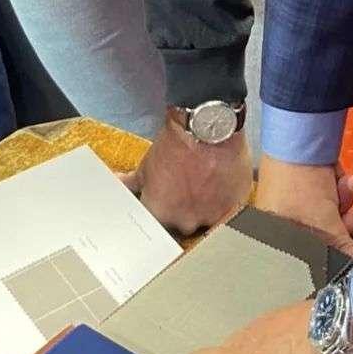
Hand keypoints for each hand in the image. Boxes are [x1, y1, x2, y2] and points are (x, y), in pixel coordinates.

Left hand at [124, 112, 252, 234]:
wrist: (206, 128)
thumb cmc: (175, 145)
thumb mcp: (146, 165)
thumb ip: (132, 183)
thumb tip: (119, 184)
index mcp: (160, 213)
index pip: (157, 225)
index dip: (163, 212)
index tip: (168, 201)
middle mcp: (185, 221)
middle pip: (184, 225)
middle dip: (185, 210)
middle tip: (189, 189)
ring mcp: (211, 216)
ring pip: (208, 221)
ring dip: (206, 207)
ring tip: (208, 185)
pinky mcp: (234, 207)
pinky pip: (229, 213)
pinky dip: (226, 202)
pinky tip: (222, 187)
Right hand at [255, 155, 352, 257]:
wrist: (297, 138)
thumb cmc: (302, 189)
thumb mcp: (326, 225)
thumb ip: (343, 252)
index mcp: (273, 237)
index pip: (305, 257)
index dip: (331, 258)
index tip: (352, 257)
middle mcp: (278, 222)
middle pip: (318, 235)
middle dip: (343, 223)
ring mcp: (290, 201)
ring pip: (325, 213)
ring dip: (343, 201)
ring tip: (348, 184)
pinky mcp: (302, 183)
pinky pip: (324, 195)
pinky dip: (336, 187)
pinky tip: (342, 176)